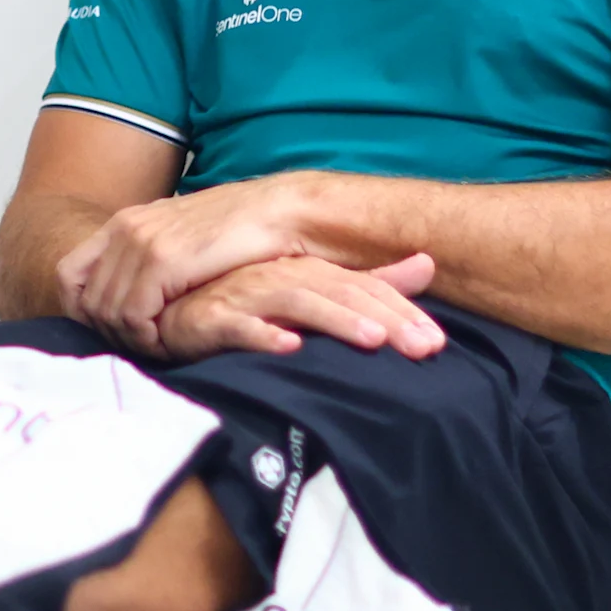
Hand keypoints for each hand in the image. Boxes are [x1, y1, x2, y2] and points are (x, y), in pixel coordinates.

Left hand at [57, 178, 318, 349]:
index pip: (70, 274)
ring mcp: (141, 242)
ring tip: (160, 347)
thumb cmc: (240, 235)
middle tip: (143, 348)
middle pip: (87, 300)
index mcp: (124, 222)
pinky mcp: (162, 260)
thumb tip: (127, 298)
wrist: (279, 212)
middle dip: (110, 333)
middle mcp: (125, 228)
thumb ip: (151, 262)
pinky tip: (170, 342)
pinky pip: (132, 315)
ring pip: (107, 312)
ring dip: (130, 339)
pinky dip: (147, 338)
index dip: (81, 309)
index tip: (108, 331)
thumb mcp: (182, 243)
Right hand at [155, 254, 443, 361]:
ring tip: (371, 340)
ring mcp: (246, 294)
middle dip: (384, 318)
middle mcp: (281, 276)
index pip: (364, 287)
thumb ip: (369, 284)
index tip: (436, 343)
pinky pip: (237, 325)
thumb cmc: (249, 304)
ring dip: (334, 319)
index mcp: (308, 271)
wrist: (173, 310)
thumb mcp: (316, 294)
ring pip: (296, 302)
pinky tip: (287, 346)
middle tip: (425, 347)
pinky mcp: (210, 317)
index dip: (402, 311)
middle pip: (341, 292)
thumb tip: (428, 263)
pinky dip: (262, 334)